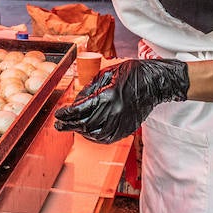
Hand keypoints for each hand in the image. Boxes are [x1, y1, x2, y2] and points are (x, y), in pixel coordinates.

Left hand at [53, 59, 190, 143]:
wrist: (154, 82)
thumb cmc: (131, 73)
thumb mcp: (106, 75)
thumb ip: (89, 90)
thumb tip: (75, 103)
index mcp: (107, 96)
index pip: (79, 110)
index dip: (66, 114)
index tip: (58, 115)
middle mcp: (114, 111)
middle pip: (84, 124)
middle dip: (69, 125)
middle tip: (59, 125)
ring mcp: (121, 121)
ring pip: (95, 135)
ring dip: (81, 132)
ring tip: (74, 128)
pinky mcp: (127, 128)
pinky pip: (107, 138)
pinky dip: (95, 137)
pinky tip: (89, 132)